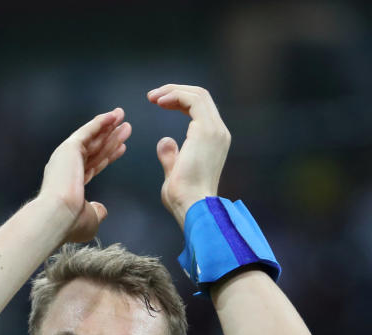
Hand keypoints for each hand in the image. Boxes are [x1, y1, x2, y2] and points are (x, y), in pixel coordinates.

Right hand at [38, 107, 130, 242]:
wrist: (58, 216)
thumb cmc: (71, 223)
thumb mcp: (90, 219)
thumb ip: (97, 211)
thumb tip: (102, 209)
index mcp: (69, 184)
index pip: (93, 165)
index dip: (108, 156)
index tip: (122, 147)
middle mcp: (66, 168)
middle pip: (95, 149)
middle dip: (110, 138)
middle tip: (125, 127)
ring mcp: (67, 157)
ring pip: (92, 138)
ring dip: (107, 126)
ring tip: (122, 115)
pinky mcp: (69, 148)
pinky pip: (87, 131)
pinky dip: (100, 123)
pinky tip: (112, 115)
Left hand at [147, 84, 230, 228]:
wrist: (192, 206)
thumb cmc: (183, 198)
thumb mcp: (175, 172)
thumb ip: (171, 156)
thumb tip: (165, 141)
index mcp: (214, 141)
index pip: (200, 109)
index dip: (179, 100)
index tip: (158, 103)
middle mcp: (219, 132)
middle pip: (201, 97)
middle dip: (175, 91)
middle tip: (152, 96)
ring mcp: (215, 130)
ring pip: (198, 95)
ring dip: (174, 91)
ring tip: (153, 97)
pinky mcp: (206, 130)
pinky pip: (193, 100)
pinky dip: (176, 95)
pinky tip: (160, 101)